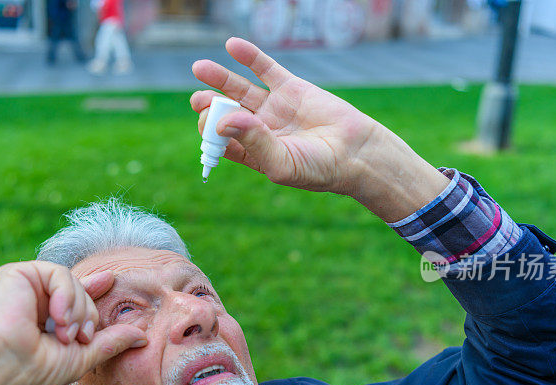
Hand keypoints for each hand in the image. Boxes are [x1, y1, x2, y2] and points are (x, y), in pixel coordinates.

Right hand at [0, 261, 145, 384]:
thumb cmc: (35, 370)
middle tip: (74, 339)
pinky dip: (66, 295)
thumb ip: (111, 342)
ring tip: (63, 334)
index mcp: (48, 320)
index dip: (95, 290)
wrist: (2, 366)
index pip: (78, 298)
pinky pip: (59, 273)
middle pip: (84, 294)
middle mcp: (37, 301)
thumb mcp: (82, 357)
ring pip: (75, 283)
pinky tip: (56, 317)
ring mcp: (27, 286)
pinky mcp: (17, 273)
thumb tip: (144, 337)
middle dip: (88, 317)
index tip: (111, 280)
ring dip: (78, 311)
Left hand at [191, 37, 448, 221]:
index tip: (212, 128)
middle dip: (209, 105)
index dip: (211, 132)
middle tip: (200, 100)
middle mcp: (258, 128)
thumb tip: (224, 121)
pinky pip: (265, 68)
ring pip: (239, 88)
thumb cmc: (318, 169)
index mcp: (252, 152)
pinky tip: (231, 45)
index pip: (221, 139)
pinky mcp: (290, 88)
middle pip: (224, 111)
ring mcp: (273, 107)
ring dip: (219, 78)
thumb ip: (253, 142)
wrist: (356, 153)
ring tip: (200, 68)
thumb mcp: (282, 163)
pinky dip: (249, 56)